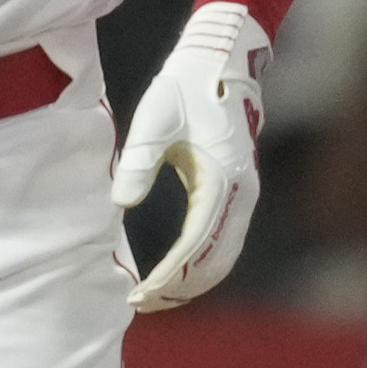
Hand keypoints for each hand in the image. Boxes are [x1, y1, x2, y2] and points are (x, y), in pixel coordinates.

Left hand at [112, 1, 268, 310]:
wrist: (222, 63)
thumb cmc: (184, 88)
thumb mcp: (154, 118)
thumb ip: (138, 160)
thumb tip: (121, 202)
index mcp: (222, 179)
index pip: (194, 246)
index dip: (167, 276)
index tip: (138, 295)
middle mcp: (241, 195)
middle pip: (215, 262)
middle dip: (179, 289)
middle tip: (140, 305)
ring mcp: (245, 196)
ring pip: (224, 258)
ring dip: (192, 282)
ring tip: (153, 297)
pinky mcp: (239, 194)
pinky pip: (226, 243)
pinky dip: (203, 266)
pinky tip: (175, 274)